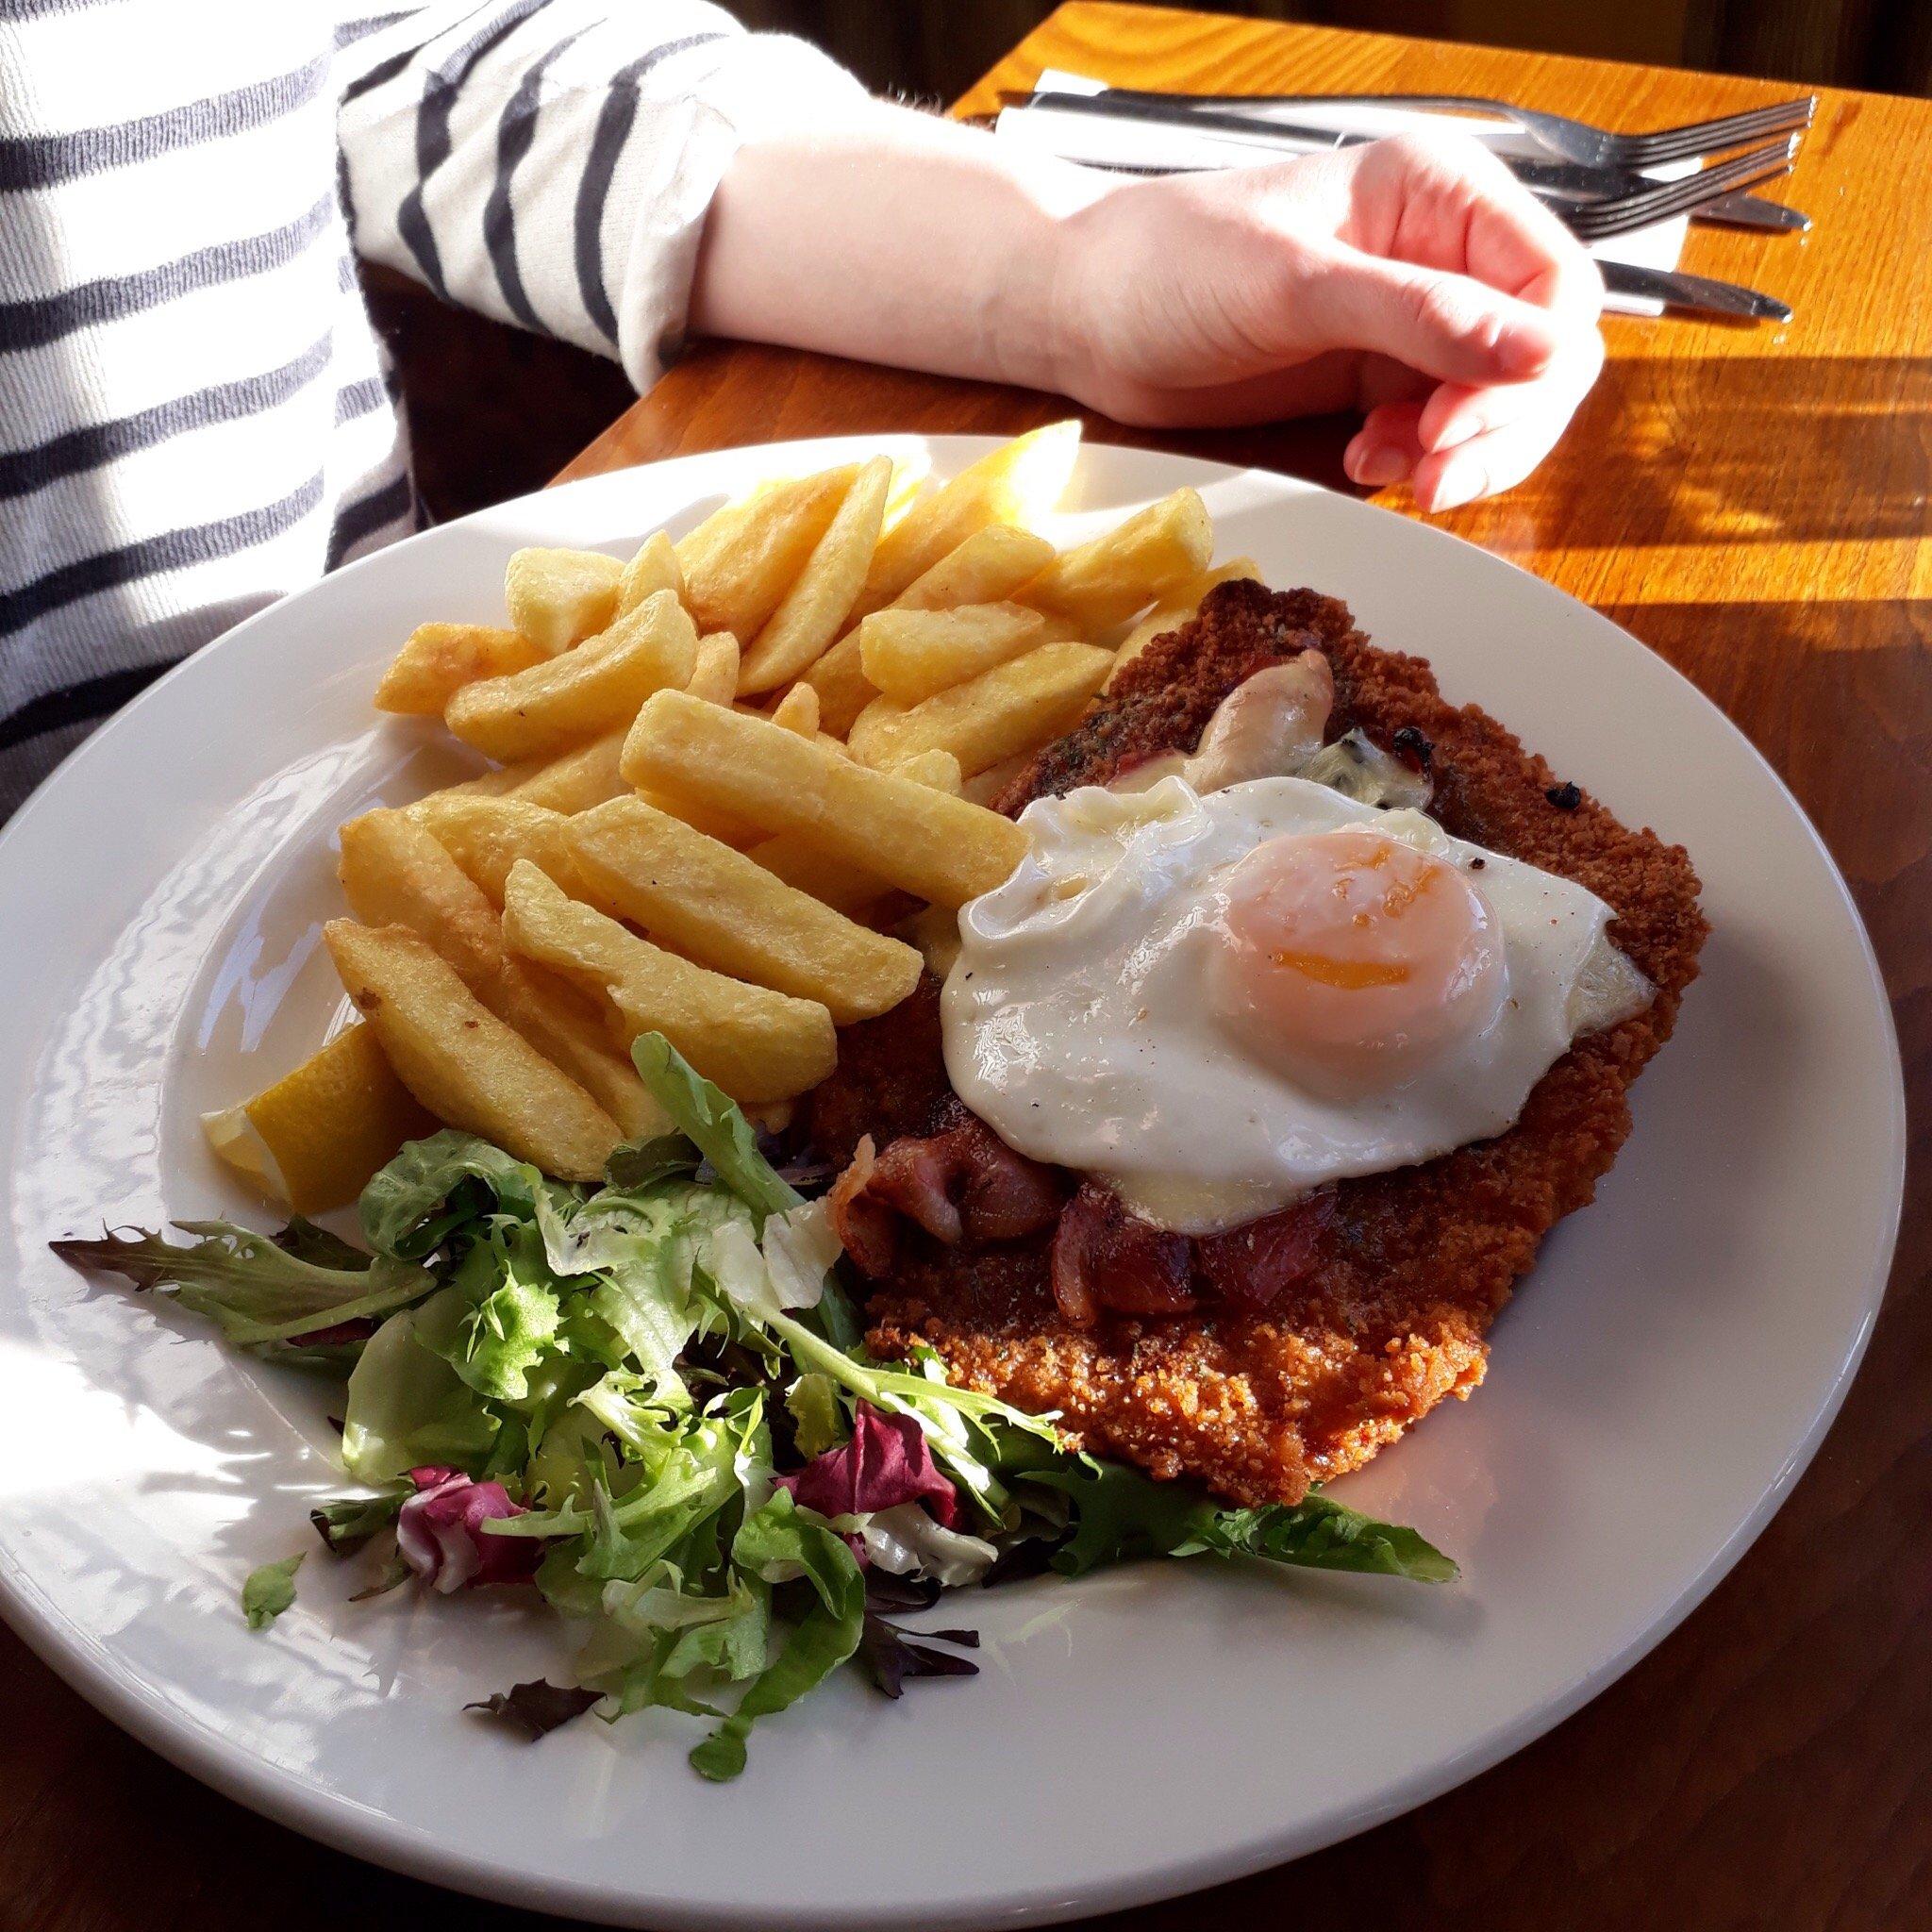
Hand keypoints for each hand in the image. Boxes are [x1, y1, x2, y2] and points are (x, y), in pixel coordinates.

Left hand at [1042, 131, 1604, 511]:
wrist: (1089, 317)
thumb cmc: (1171, 266)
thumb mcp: (1298, 286)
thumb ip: (1421, 318)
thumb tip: (1539, 353)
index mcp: (1441, 193)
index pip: (1555, 283)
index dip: (1533, 364)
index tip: (1461, 422)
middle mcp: (1442, 252)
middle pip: (1541, 355)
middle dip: (1501, 423)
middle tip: (1432, 470)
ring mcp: (1413, 320)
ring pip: (1499, 403)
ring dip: (1461, 453)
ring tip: (1391, 469)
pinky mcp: (1377, 379)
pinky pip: (1441, 432)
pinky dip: (1418, 460)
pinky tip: (1365, 460)